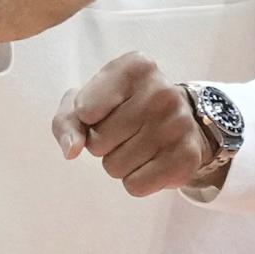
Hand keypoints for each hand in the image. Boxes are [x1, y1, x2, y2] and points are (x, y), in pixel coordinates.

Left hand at [51, 53, 210, 196]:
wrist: (179, 121)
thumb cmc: (124, 108)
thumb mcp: (89, 102)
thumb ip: (67, 121)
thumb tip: (71, 150)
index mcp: (136, 67)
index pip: (84, 111)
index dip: (87, 119)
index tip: (106, 109)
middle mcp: (161, 91)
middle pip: (98, 142)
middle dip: (103, 143)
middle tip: (125, 130)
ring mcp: (178, 124)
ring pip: (114, 167)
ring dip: (119, 162)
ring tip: (139, 144)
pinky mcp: (187, 157)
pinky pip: (135, 186)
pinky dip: (136, 180)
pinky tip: (151, 161)